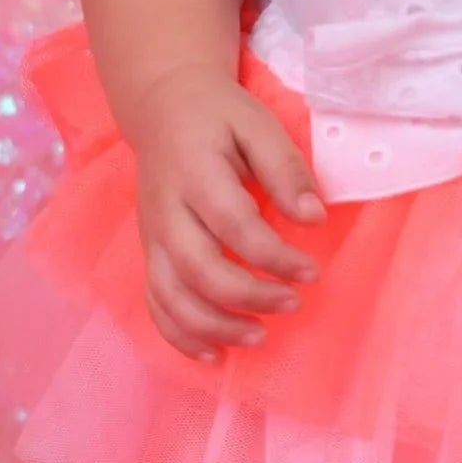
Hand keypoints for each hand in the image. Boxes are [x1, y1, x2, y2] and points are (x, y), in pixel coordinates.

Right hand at [124, 67, 320, 359]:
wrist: (162, 106)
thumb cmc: (218, 116)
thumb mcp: (258, 124)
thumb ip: (285, 169)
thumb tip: (314, 218)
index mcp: (194, 172)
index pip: (234, 226)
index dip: (274, 257)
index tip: (313, 272)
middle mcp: (165, 211)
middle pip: (198, 269)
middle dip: (248, 296)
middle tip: (294, 304)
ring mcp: (151, 236)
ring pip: (170, 295)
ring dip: (214, 326)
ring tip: (258, 337)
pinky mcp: (148, 253)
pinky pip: (154, 303)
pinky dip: (179, 336)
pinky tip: (214, 355)